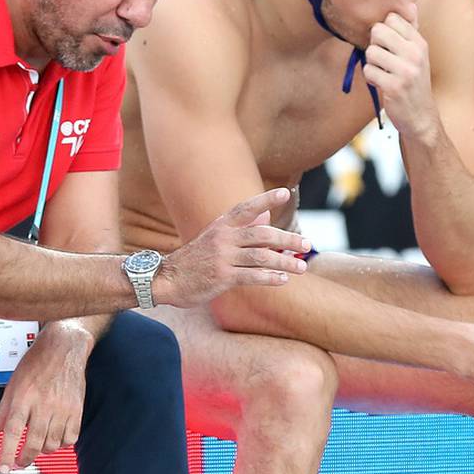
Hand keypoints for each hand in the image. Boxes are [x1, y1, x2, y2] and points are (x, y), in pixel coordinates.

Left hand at [0, 323, 89, 471]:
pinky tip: (54, 439)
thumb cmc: (36, 364)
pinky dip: (61, 444)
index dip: (7, 453)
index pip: (12, 432)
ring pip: (52, 444)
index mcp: (24, 397)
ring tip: (36, 447)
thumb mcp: (12, 387)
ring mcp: (63, 408)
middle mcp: (43, 404)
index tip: (3, 469)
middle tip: (18, 464)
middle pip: (34, 443)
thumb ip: (0, 414)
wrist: (64, 348)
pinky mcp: (77, 410)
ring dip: (42, 451)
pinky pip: (70, 438)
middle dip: (24, 459)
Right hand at [154, 188, 312, 307]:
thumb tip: (265, 217)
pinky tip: (283, 281)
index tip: (284, 193)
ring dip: (285, 262)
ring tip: (302, 267)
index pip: (246, 207)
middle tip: (307, 243)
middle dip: (287, 238)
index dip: (265, 199)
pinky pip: (252, 277)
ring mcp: (222, 258)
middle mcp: (223, 238)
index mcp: (221, 226)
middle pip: (262, 234)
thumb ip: (239, 229)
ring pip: (262, 256)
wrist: (166, 280)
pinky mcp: (222, 277)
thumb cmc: (194, 259)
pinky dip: (270, 278)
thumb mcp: (213, 238)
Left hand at [363, 10, 438, 140]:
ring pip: (371, 52)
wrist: (421, 116)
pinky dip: (371, 78)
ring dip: (372, 64)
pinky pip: (369, 71)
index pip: (392, 18)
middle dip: (374, 45)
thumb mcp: (418, 54)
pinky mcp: (394, 87)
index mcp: (420, 43)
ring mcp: (406, 71)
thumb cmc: (414, 82)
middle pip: (378, 31)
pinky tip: (382, 84)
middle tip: (383, 59)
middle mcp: (415, 54)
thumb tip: (408, 3)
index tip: (389, 45)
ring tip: (383, 73)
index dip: (384, 31)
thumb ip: (411, 29)